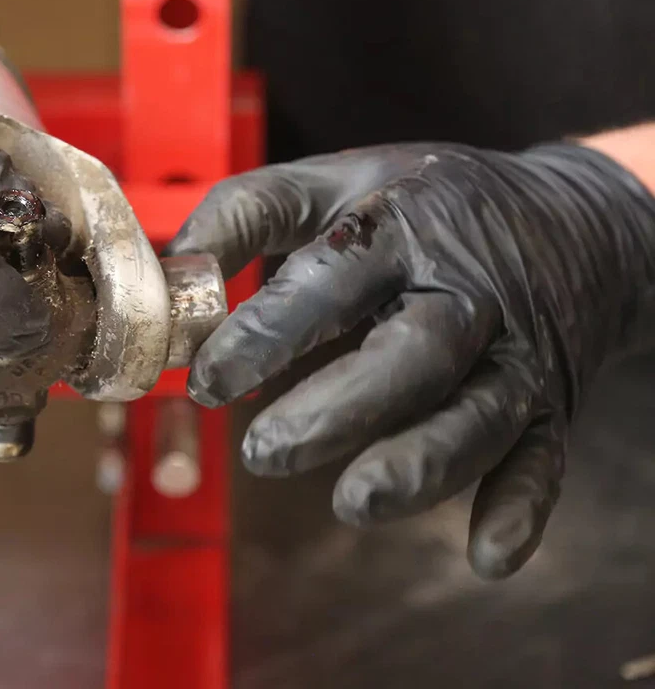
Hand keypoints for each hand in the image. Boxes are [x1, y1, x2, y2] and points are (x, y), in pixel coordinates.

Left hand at [168, 141, 654, 577]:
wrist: (571, 218)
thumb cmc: (423, 204)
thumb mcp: (333, 182)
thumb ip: (247, 214)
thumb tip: (167, 272)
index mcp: (400, 225)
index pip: (332, 277)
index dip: (269, 331)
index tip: (207, 380)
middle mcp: (467, 289)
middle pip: (414, 352)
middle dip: (339, 407)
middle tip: (262, 453)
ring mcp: (517, 350)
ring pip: (479, 414)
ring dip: (421, 464)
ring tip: (352, 501)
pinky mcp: (552, 401)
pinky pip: (546, 458)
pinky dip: (520, 507)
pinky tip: (484, 556)